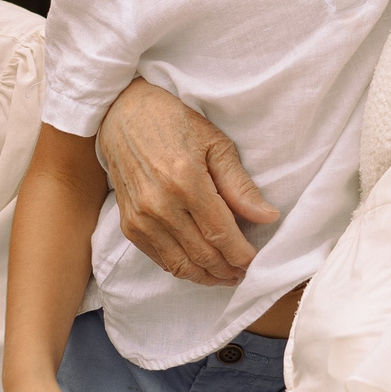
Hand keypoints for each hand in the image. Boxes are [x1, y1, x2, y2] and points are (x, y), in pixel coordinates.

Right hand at [97, 77, 276, 285]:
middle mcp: (159, 205)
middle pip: (202, 254)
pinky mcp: (129, 225)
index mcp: (185, 181)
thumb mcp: (215, 144)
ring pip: (180, 265)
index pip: (220, 234)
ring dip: (207, 276)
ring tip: (227, 275)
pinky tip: (200, 266)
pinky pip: (160, 259)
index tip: (256, 261)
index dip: (242, 255)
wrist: (122, 115)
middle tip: (245, 272)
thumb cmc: (173, 123)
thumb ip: (240, 185)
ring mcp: (140, 218)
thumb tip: (268, 217)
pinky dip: (183, 268)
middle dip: (228, 270)